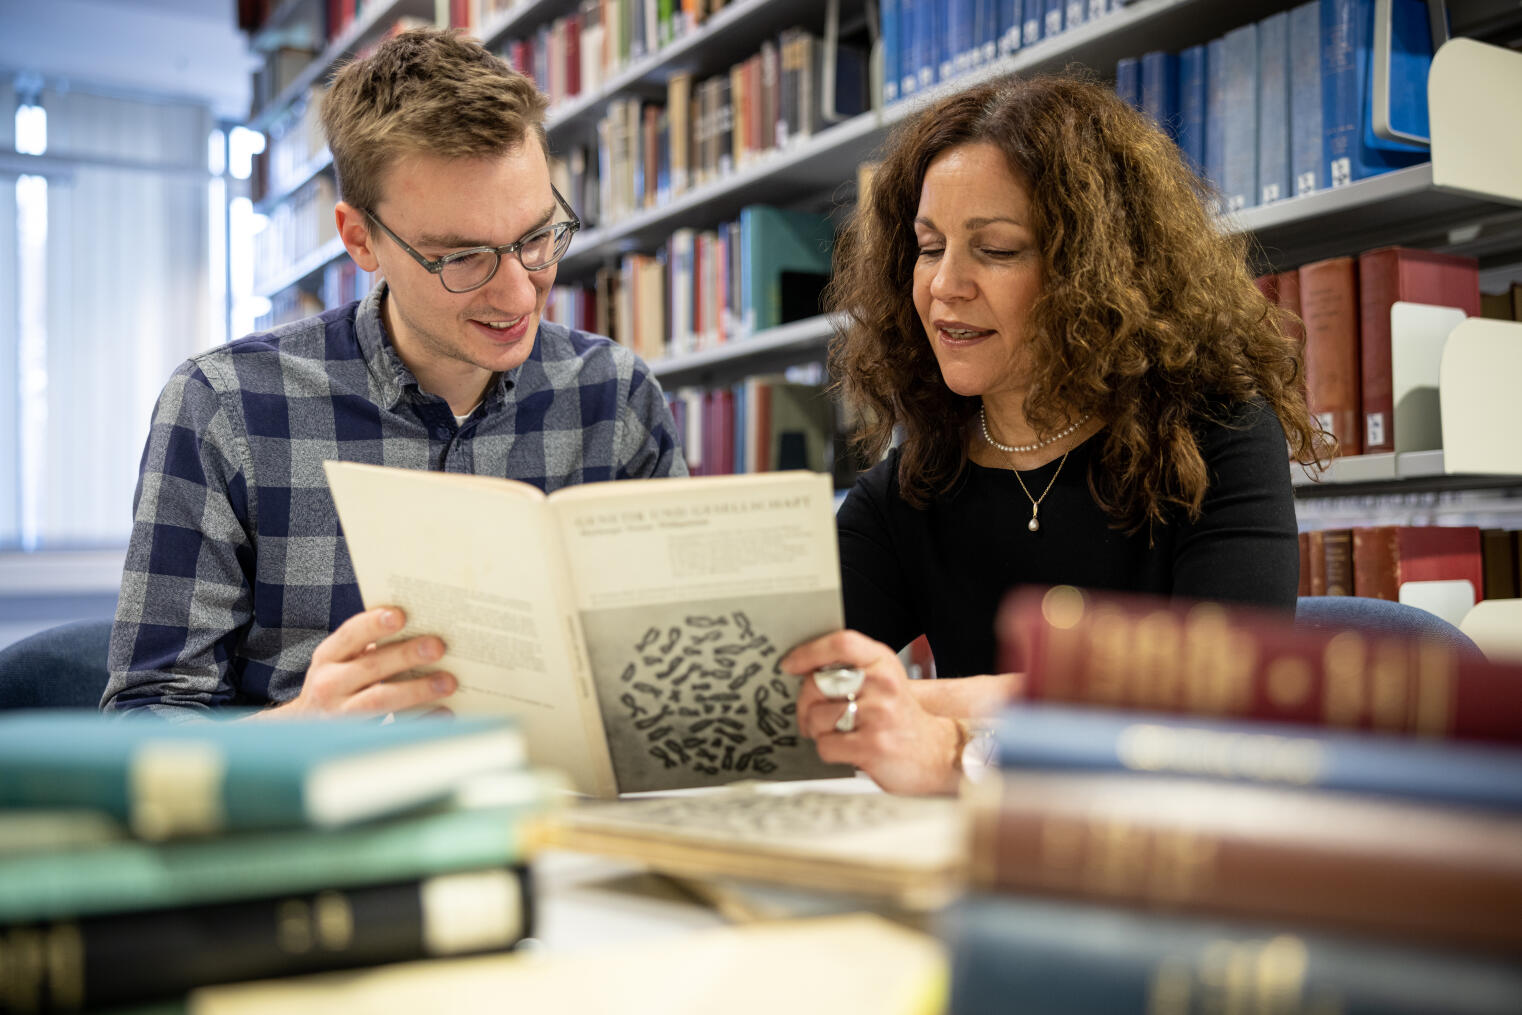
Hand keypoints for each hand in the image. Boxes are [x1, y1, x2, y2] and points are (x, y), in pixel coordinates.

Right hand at [253, 607, 457, 718]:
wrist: (307, 730)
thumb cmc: (337, 685)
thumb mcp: (341, 662)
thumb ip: (370, 645)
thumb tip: (423, 627)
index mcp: (328, 657)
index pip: (350, 635)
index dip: (374, 624)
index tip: (400, 615)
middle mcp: (329, 685)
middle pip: (371, 667)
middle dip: (405, 656)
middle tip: (438, 646)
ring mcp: (341, 715)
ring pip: (381, 700)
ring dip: (417, 690)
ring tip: (449, 682)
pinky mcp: (357, 738)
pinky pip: (392, 730)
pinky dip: (420, 720)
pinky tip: (444, 711)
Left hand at [782, 630, 961, 795]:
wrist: (937, 752)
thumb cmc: (900, 717)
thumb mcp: (884, 680)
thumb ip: (851, 669)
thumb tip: (801, 669)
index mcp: (883, 662)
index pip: (841, 644)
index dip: (809, 652)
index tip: (789, 664)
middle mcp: (883, 684)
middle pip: (817, 683)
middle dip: (803, 704)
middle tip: (810, 715)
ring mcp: (879, 715)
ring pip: (816, 717)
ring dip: (817, 731)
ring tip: (836, 733)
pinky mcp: (873, 746)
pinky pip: (826, 745)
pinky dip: (828, 750)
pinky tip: (846, 749)